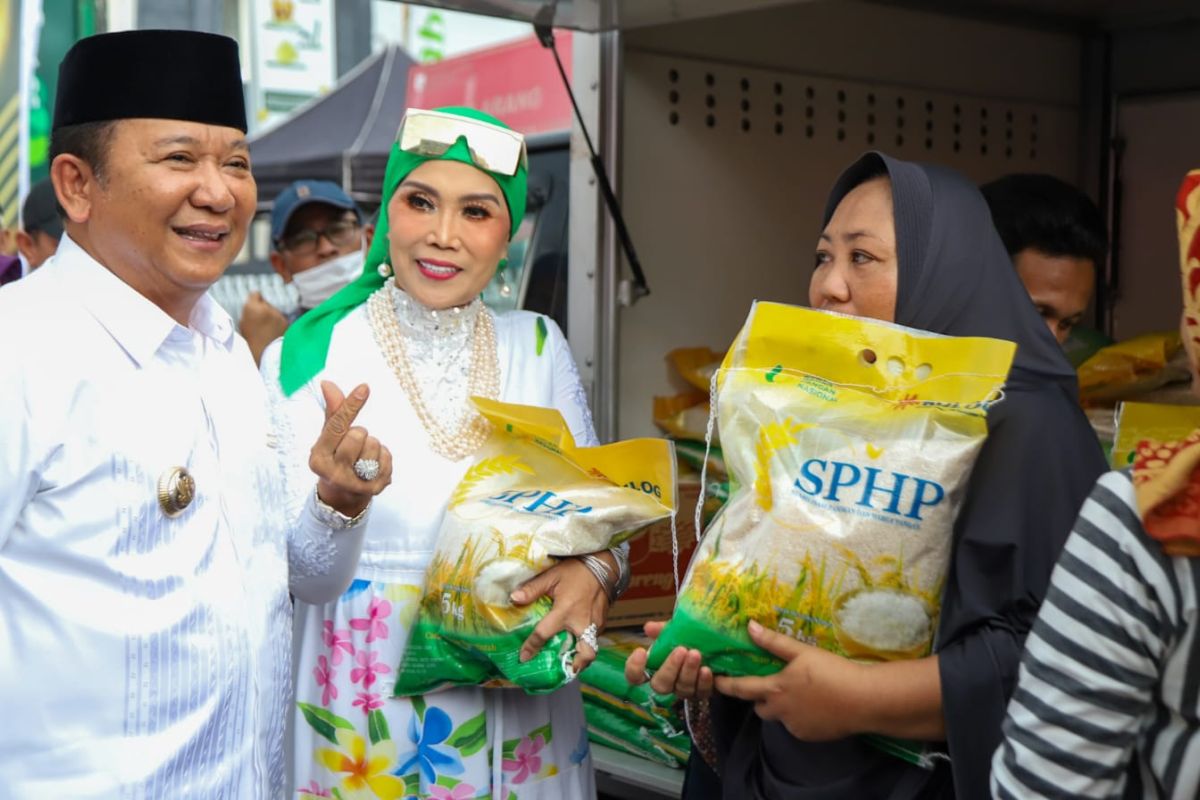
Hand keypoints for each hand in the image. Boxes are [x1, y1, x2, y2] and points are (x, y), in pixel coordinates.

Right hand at [239, 291, 288, 363]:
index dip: (254, 299)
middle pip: (265, 302)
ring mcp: (277, 314)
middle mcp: (266, 307)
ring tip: (267, 328)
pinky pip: (280, 318)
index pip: (255, 294)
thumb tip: (252, 305)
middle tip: (260, 319)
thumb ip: (248, 312)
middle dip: (263, 308)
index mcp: (252, 307)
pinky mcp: (286, 321)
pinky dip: (278, 322)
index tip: (254, 303)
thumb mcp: (243, 324)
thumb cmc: (251, 340)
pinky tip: (274, 331)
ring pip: (273, 310)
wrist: (266, 353)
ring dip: (271, 315)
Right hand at [309, 381, 392, 517]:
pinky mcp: (374, 489)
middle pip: (358, 434)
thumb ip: (333, 412)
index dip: (350, 405)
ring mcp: (354, 483)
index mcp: (318, 458)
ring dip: (372, 445)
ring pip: (374, 444)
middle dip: (359, 433)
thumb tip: (327, 384)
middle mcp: (333, 473)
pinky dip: (383, 455)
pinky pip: (387, 457)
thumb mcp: (329, 438)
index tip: (364, 387)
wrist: (343, 496)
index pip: (336, 426)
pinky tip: (372, 465)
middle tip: (353, 445)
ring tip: (362, 456)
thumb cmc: (335, 458)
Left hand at [511, 556, 610, 673]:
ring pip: (592, 649)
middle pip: (584, 654)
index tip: (524, 658)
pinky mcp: (604, 621)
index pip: (544, 634)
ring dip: (581, 657)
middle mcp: (582, 622)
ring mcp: (596, 623)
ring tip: (570, 659)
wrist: (603, 564)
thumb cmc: (576, 570)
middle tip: (563, 669)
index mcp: (565, 611)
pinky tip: (577, 641)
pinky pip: (595, 638)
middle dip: (575, 665)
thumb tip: (514, 598)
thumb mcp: (552, 575)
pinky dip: (587, 643)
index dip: (532, 647)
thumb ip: (533, 588)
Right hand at [625, 620, 713, 698]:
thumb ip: (662, 630)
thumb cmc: (689, 639)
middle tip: (680, 650)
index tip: (641, 651)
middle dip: (670, 668)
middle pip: (660, 685)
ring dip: (688, 671)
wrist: (714, 646)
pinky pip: (700, 692)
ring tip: (696, 654)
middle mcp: (667, 682)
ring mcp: (683, 690)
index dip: (634, 668)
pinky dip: (703, 681)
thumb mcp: (675, 631)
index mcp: (654, 667)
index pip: (635, 676)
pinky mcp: (701, 693)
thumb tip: (649, 627)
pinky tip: (706, 670)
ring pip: (681, 689)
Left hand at [714, 620, 868, 740]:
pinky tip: (815, 704)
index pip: (742, 689)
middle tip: (768, 684)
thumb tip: (749, 626)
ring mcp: (795, 727)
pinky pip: (797, 725)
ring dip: (781, 707)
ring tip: (799, 692)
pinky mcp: (810, 736)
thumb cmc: (833, 672)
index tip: (715, 682)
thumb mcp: (802, 652)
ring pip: (780, 717)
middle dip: (759, 698)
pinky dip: (799, 716)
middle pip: (759, 707)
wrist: (864, 701)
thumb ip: (774, 642)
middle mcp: (781, 712)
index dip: (726, 685)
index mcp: (776, 689)